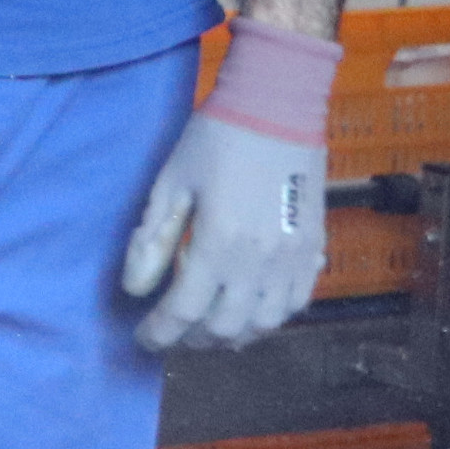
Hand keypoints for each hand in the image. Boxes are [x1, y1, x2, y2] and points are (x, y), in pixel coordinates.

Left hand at [123, 108, 327, 348]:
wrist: (277, 108)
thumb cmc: (215, 140)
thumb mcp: (170, 182)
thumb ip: (152, 238)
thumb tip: (135, 288)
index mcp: (219, 243)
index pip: (184, 310)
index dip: (160, 333)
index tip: (143, 340)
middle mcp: (261, 262)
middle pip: (225, 327)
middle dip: (192, 339)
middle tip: (172, 333)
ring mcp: (294, 260)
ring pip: (264, 324)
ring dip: (232, 335)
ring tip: (207, 328)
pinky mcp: (315, 251)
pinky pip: (295, 304)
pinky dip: (268, 318)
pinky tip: (248, 311)